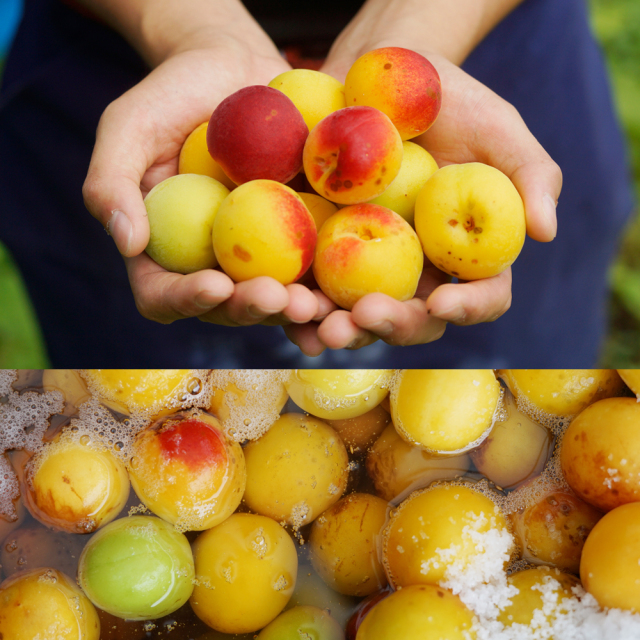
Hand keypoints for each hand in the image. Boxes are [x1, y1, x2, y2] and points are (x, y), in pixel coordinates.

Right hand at [82, 28, 321, 327]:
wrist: (232, 69)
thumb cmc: (171, 96)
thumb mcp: (129, 127)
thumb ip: (111, 183)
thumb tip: (128, 244)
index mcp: (164, 252)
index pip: (163, 295)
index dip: (186, 300)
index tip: (215, 285)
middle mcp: (211, 265)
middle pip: (227, 308)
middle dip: (250, 310)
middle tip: (276, 297)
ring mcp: (257, 257)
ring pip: (273, 299)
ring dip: (293, 309)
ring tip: (312, 302)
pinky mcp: (297, 239)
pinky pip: (311, 269)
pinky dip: (325, 285)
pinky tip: (341, 290)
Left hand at [285, 43, 560, 355]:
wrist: (382, 78)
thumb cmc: (452, 103)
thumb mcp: (499, 130)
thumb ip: (531, 176)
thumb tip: (547, 232)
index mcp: (468, 255)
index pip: (482, 296)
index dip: (468, 307)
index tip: (443, 301)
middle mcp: (421, 271)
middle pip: (415, 319)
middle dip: (393, 325)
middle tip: (367, 315)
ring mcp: (372, 266)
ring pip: (360, 315)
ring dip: (342, 328)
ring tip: (320, 325)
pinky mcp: (326, 252)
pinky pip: (315, 287)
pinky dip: (301, 304)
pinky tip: (287, 307)